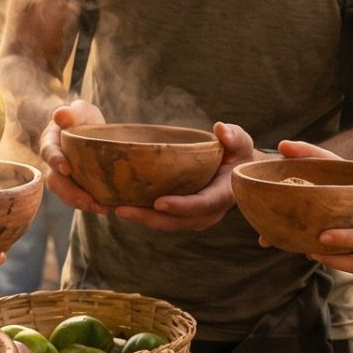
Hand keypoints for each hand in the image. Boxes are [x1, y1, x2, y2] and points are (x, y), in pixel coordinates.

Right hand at [36, 100, 108, 212]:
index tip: (67, 168)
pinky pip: (78, 200)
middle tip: (89, 200)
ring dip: (82, 203)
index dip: (55, 161)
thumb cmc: (82, 119)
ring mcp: (62, 178)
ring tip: (102, 208)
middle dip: (71, 193)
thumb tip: (60, 115)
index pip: (48, 152)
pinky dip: (92, 205)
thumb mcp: (79, 111)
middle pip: (55, 181)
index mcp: (50, 143)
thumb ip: (71, 112)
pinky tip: (109, 208)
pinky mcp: (74, 188)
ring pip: (65, 195)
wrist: (88, 131)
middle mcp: (52, 164)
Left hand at [109, 121, 255, 232]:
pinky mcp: (180, 215)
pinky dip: (139, 213)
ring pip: (164, 223)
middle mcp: (207, 213)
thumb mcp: (240, 143)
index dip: (180, 205)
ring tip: (111, 207)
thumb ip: (233, 136)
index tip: (159, 202)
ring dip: (138, 218)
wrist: (238, 174)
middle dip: (147, 217)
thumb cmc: (238, 155)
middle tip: (120, 208)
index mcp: (222, 196)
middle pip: (176, 221)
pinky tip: (116, 204)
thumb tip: (220, 130)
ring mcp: (193, 217)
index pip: (201, 204)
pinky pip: (159, 218)